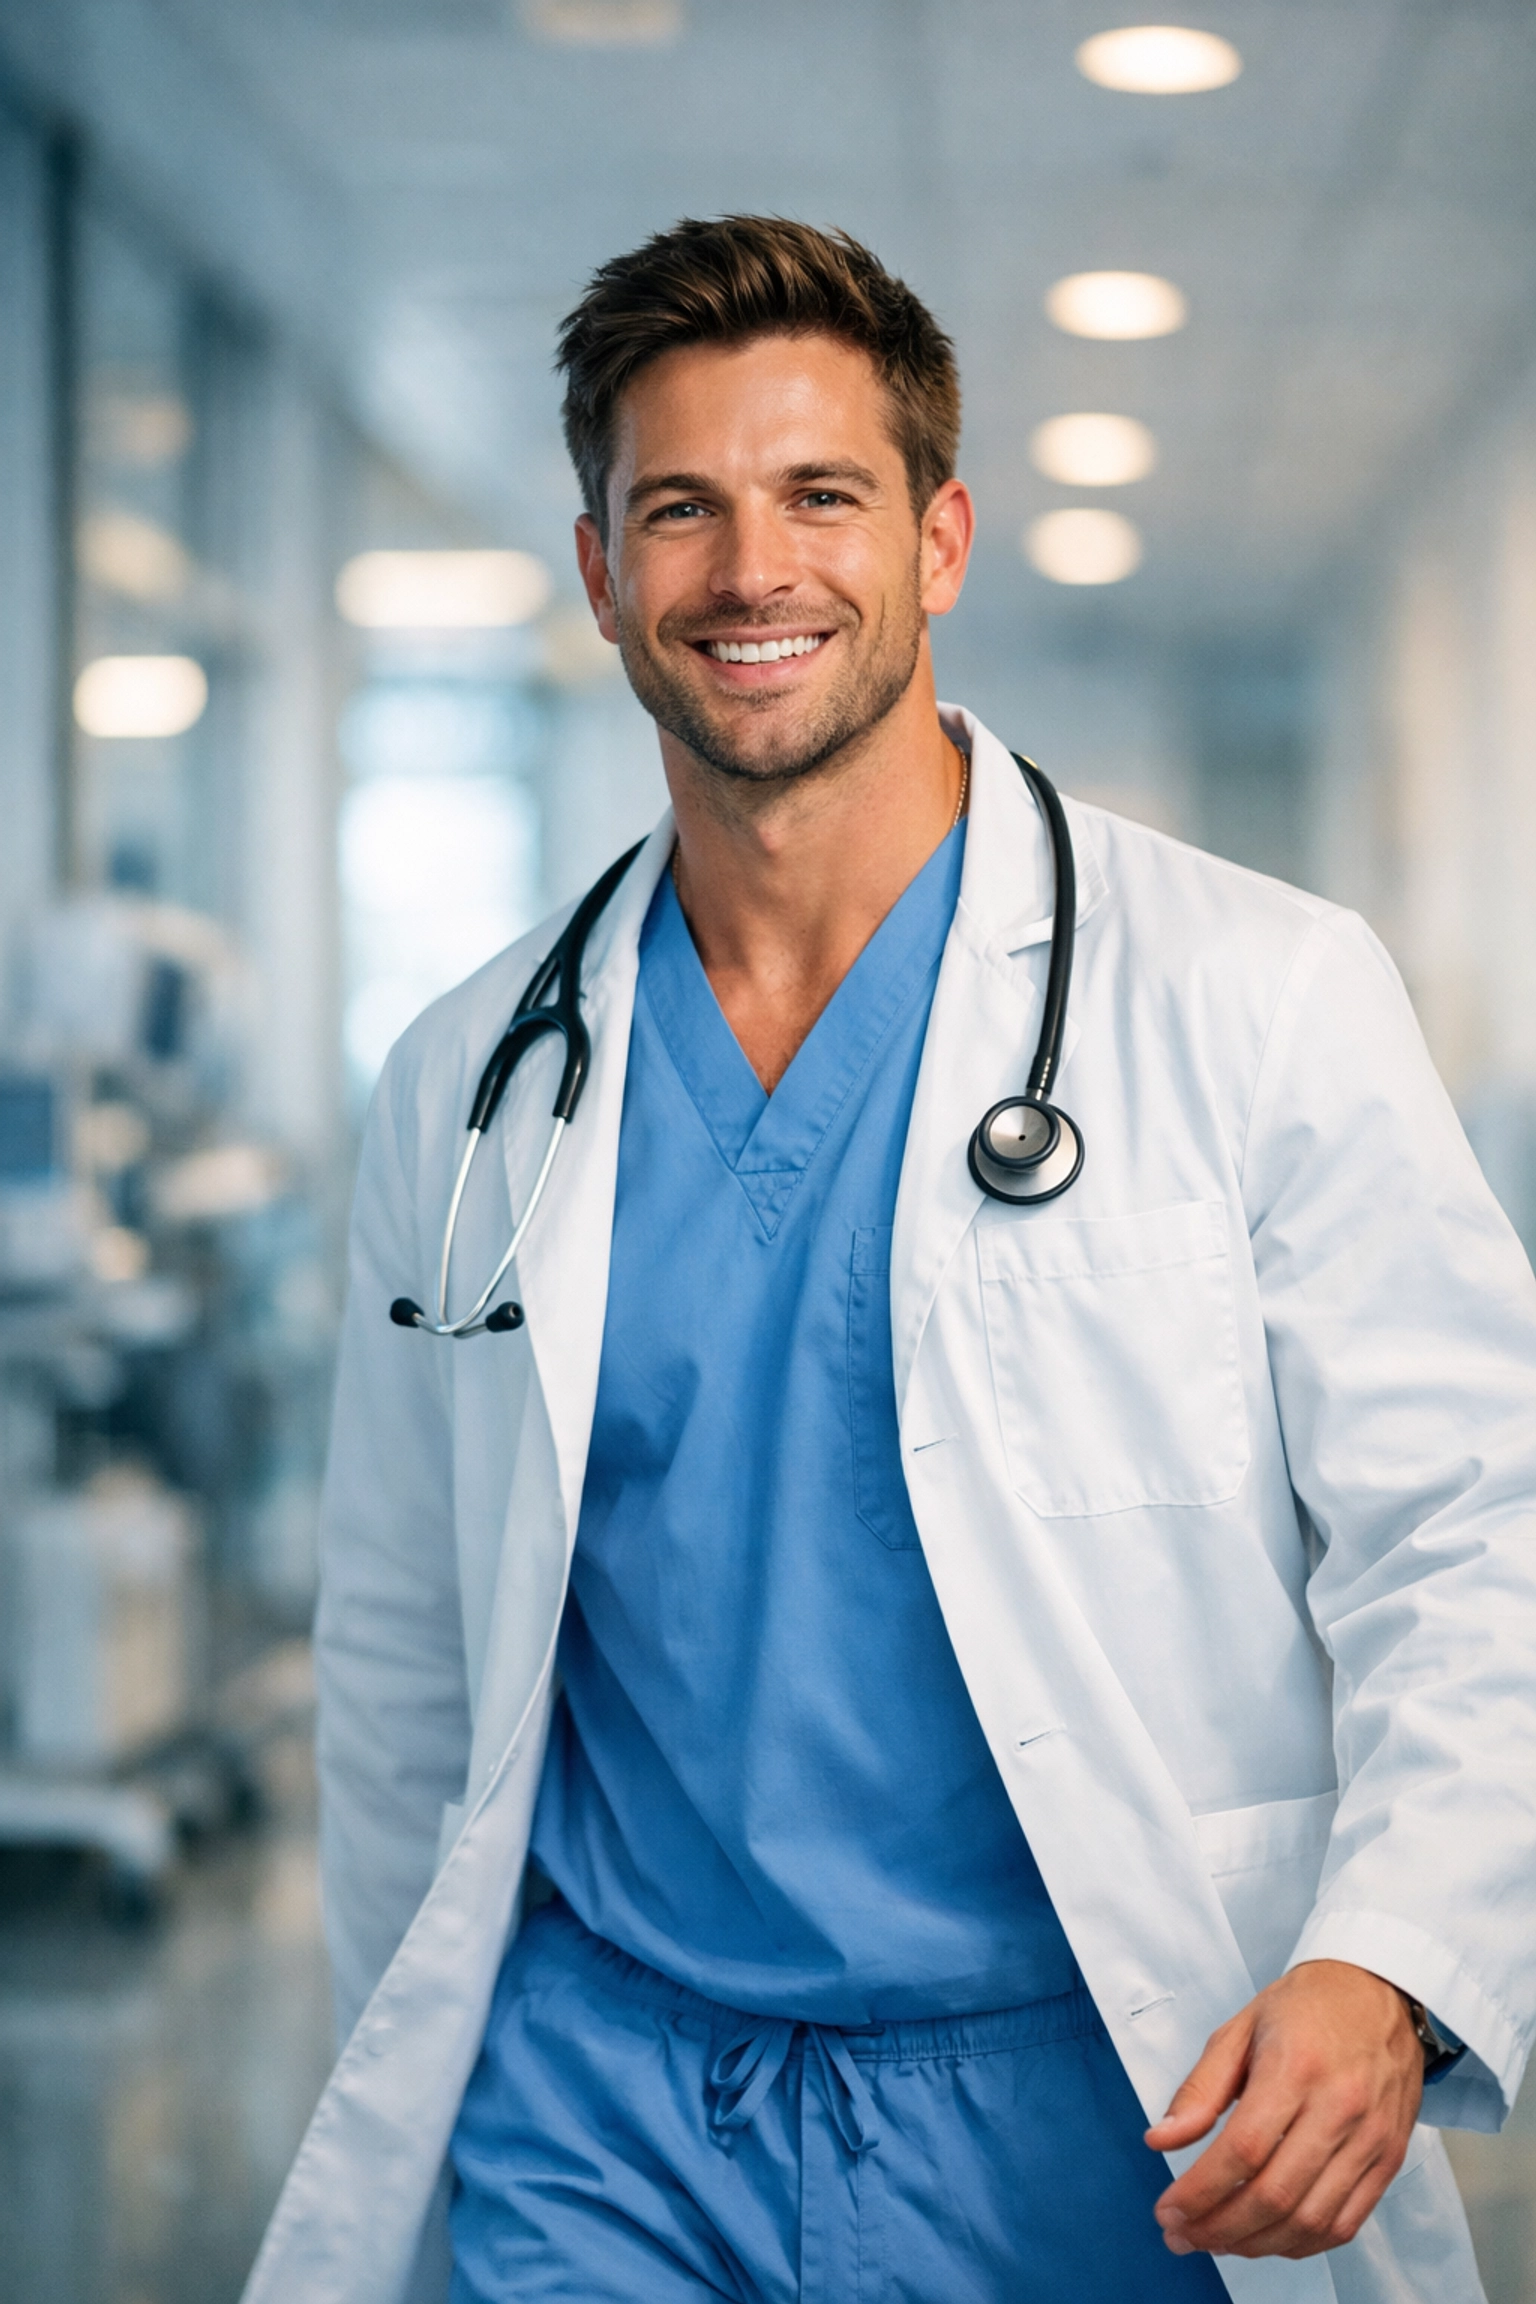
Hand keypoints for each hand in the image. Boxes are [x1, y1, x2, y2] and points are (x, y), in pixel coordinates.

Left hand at [1144, 1960, 1423, 2259]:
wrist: (1381, 1992)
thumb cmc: (1307, 2006)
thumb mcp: (1240, 2028)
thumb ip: (1199, 2088)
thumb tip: (1161, 2140)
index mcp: (1295, 2067)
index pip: (1242, 2150)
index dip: (1200, 2192)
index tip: (1168, 2211)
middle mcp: (1339, 2108)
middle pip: (1275, 2195)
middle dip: (1219, 2229)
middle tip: (1183, 2237)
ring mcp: (1371, 2139)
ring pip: (1310, 2220)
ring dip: (1256, 2245)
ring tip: (1218, 2241)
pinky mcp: (1390, 2159)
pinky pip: (1346, 2223)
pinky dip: (1302, 2244)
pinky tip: (1268, 2238)